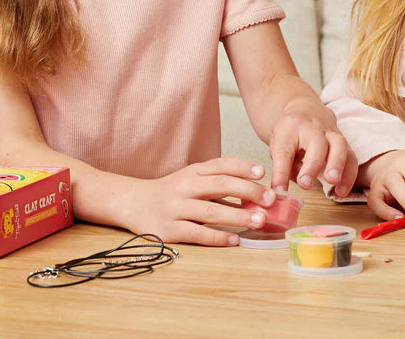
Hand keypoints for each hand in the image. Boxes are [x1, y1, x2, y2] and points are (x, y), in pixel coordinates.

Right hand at [115, 157, 276, 245]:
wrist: (134, 203)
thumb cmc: (172, 192)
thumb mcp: (192, 180)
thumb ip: (218, 185)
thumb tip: (255, 196)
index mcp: (193, 171)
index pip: (221, 164)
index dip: (242, 166)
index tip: (262, 172)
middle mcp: (185, 186)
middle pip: (220, 184)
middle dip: (247, 190)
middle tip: (270, 199)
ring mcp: (176, 207)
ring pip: (211, 210)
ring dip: (238, 215)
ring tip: (260, 220)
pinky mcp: (169, 229)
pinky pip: (197, 233)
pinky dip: (218, 237)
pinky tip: (235, 239)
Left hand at [267, 97, 357, 196]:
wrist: (305, 108)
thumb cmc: (290, 132)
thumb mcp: (278, 145)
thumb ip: (282, 167)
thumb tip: (283, 190)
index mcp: (290, 127)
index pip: (285, 150)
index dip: (281, 171)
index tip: (279, 189)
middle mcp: (312, 126)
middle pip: (316, 142)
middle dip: (312, 164)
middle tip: (306, 184)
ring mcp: (331, 131)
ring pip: (339, 145)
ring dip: (337, 166)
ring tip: (332, 184)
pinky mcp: (344, 140)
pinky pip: (351, 156)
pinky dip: (349, 174)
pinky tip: (341, 190)